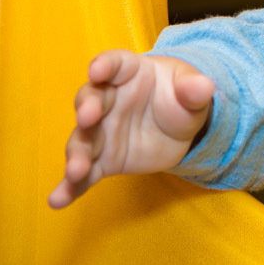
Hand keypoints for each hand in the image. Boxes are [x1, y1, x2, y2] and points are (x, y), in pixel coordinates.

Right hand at [48, 48, 213, 208]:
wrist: (180, 126)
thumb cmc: (180, 97)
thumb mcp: (191, 91)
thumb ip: (194, 89)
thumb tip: (205, 87)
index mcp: (130, 73)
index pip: (114, 64)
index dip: (104, 65)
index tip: (97, 69)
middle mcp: (108, 100)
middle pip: (91, 101)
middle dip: (87, 109)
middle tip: (87, 118)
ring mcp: (102, 132)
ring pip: (84, 140)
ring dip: (77, 154)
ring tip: (75, 170)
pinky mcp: (103, 160)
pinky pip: (85, 174)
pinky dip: (70, 187)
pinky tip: (58, 200)